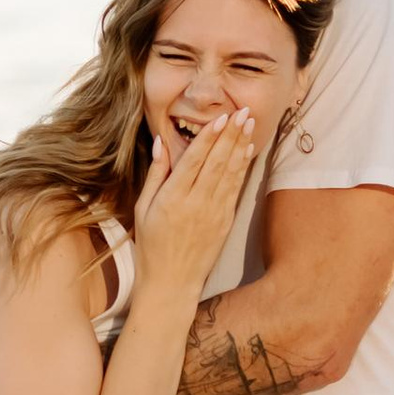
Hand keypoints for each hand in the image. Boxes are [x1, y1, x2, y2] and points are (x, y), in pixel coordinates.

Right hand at [133, 104, 257, 295]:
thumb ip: (155, 174)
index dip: (210, 137)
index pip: (195, 160)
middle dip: (232, 134)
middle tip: (243, 111)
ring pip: (230, 172)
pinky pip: (235, 188)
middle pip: (217, 162)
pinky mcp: (225, 221)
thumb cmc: (151, 246)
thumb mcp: (143, 208)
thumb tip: (161, 142)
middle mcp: (197, 204)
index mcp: (173, 199)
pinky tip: (247, 151)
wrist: (172, 283)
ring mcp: (214, 213)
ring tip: (250, 123)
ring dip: (241, 145)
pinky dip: (242, 168)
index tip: (221, 118)